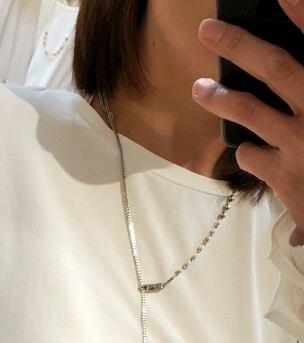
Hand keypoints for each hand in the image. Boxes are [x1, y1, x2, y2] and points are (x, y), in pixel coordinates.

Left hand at [192, 1, 303, 243]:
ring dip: (221, 97)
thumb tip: (288, 52)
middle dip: (240, 44)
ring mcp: (300, 143)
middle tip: (207, 30)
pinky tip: (247, 150)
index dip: (303, 14)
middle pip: (275, 67)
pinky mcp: (286, 176)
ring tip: (199, 88)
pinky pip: (253, 156)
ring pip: (251, 110)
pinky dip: (248, 151)